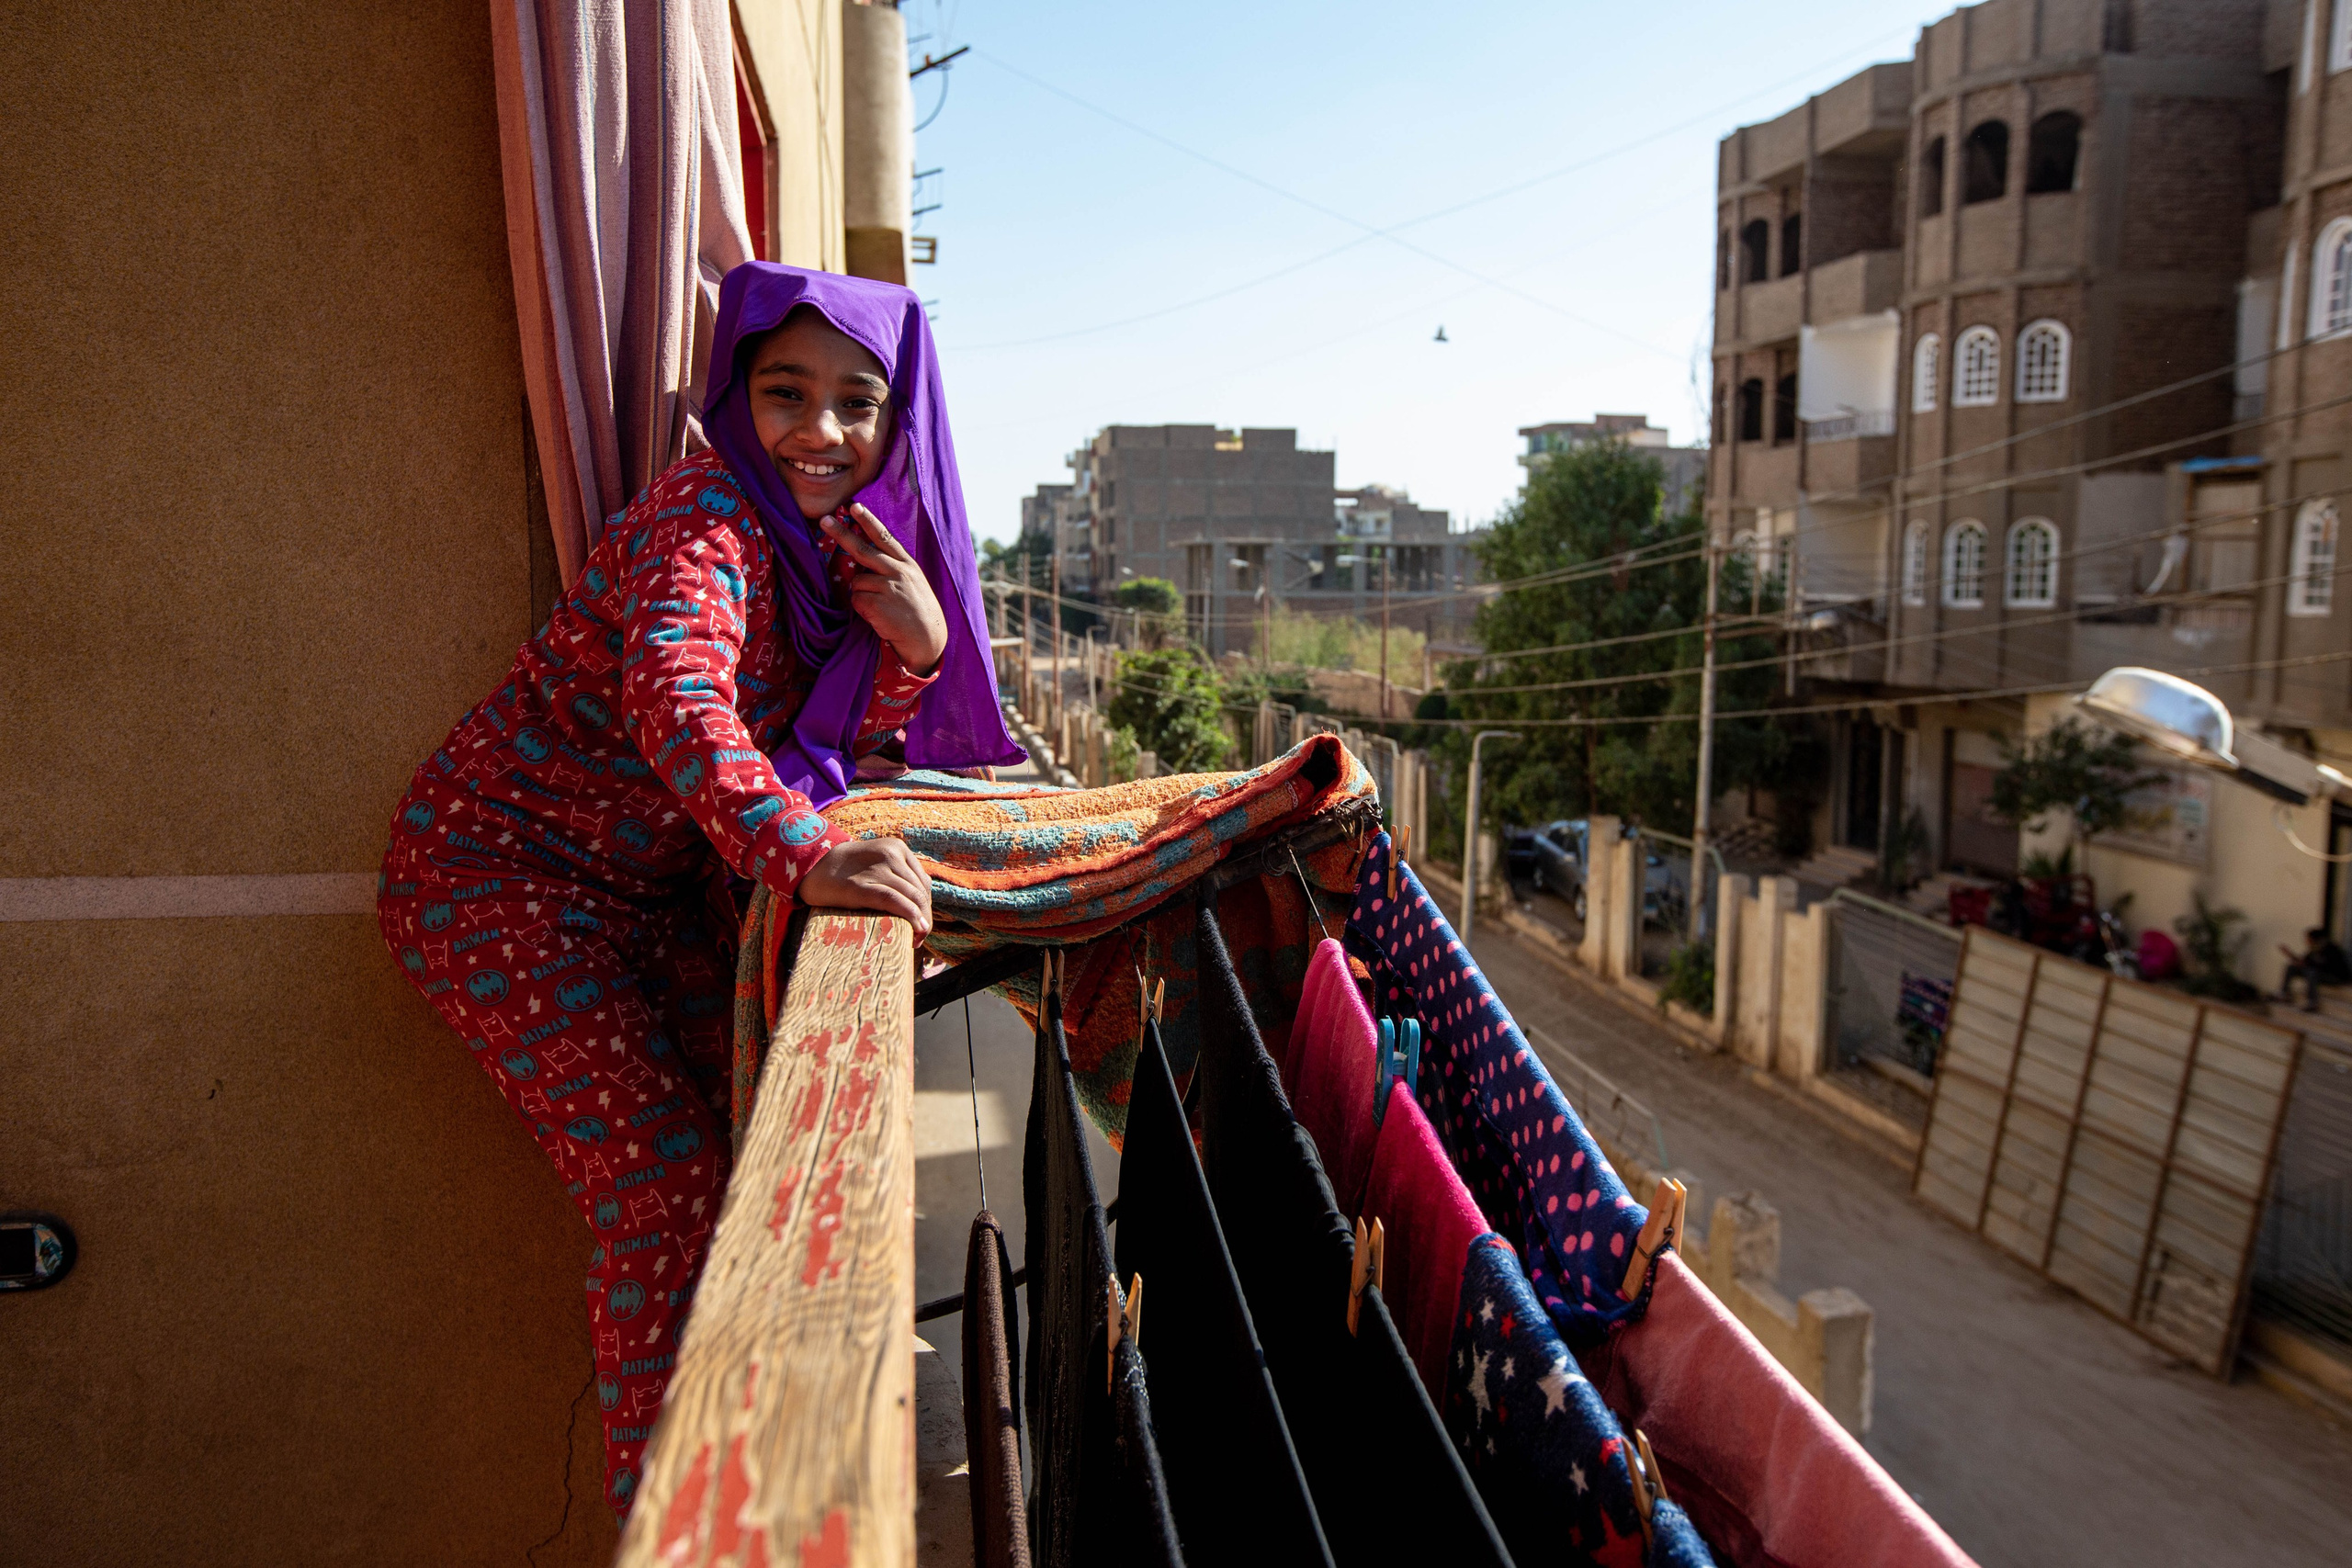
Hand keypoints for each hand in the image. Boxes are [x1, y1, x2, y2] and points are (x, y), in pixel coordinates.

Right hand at [800, 837, 932, 935]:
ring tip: (915, 939)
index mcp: (896, 848)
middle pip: (919, 891)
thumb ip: (897, 877)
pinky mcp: (862, 886)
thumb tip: (920, 908)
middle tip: (920, 936)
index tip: (923, 924)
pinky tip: (914, 930)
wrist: (811, 868)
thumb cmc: (845, 873)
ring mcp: (877, 869)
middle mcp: (891, 854)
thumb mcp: (875, 864)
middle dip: (925, 916)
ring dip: (920, 921)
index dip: (926, 906)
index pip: (922, 881)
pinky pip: (894, 901)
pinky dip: (910, 916)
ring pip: (912, 897)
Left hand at [822, 503, 948, 674]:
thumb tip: (866, 563)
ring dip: (862, 595)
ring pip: (857, 581)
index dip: (868, 521)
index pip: (885, 537)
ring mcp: (888, 586)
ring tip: (881, 608)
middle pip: (863, 548)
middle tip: (824, 520)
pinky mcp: (878, 603)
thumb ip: (894, 570)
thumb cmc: (918, 613)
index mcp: (907, 565)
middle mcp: (898, 571)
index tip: (854, 506)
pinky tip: (878, 617)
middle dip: (841, 533)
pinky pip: (856, 600)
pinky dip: (861, 609)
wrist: (928, 639)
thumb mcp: (913, 585)